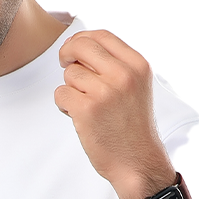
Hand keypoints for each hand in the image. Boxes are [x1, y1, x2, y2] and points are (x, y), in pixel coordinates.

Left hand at [55, 30, 174, 198]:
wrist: (137, 162)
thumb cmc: (133, 127)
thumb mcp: (136, 87)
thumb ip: (115, 65)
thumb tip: (80, 45)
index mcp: (137, 66)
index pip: (102, 36)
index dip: (82, 39)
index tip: (74, 49)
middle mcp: (123, 75)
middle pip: (81, 46)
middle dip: (66, 53)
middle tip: (64, 64)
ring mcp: (104, 92)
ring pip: (69, 73)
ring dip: (70, 88)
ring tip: (86, 106)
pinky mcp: (86, 109)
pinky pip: (60, 93)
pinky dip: (64, 105)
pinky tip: (78, 116)